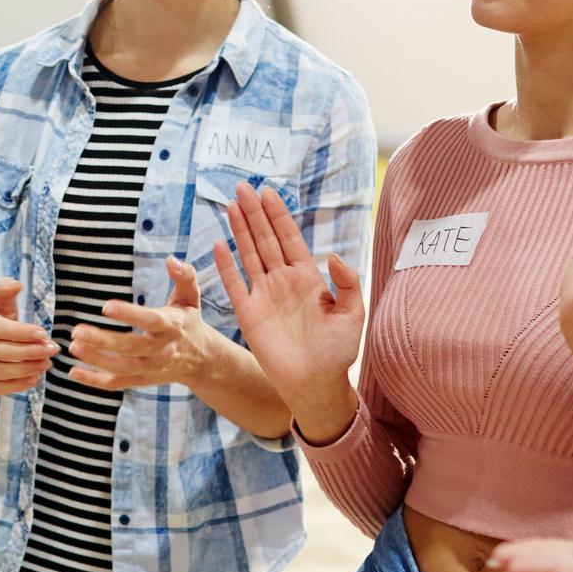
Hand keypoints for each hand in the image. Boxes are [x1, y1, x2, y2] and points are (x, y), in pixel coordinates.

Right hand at [0, 280, 57, 394]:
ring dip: (25, 370)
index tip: (44, 334)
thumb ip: (6, 290)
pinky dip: (16, 385)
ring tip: (46, 364)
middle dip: (29, 352)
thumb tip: (16, 284)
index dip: (22, 333)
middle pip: (0, 352)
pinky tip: (34, 378)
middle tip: (52, 350)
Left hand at [68, 256, 221, 390]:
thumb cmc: (189, 322)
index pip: (150, 320)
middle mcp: (162, 350)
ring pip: (121, 368)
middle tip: (77, 331)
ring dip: (95, 359)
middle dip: (103, 341)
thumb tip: (171, 259)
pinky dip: (95, 381)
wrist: (203, 361)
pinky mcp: (142, 379)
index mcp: (173, 326)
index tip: (105, 306)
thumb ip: (184, 277)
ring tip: (73, 346)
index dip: (129, 314)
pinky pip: (117, 383)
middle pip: (131, 348)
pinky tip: (73, 372)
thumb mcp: (190, 298)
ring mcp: (151, 368)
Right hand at [213, 182, 363, 432]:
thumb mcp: (353, 315)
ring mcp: (264, 296)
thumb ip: (348, 284)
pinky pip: (235, 284)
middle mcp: (283, 282)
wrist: (316, 384)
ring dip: (240, 230)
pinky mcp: (249, 314)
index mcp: (308, 278)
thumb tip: (331, 255)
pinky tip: (220, 245)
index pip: (290, 238)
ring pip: (249, 255)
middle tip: (243, 187)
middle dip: (254, 213)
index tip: (268, 192)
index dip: (279, 215)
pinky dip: (226, 265)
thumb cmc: (338, 352)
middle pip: (266, 240)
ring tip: (231, 205)